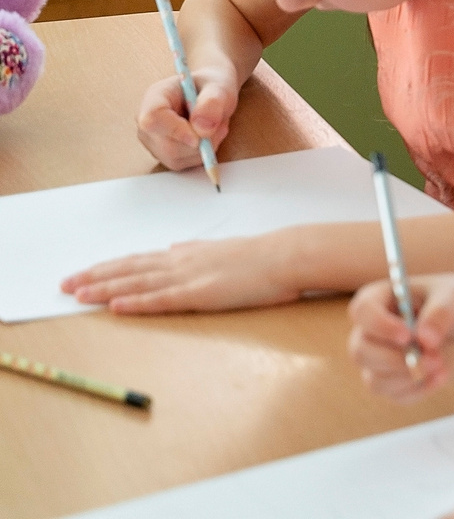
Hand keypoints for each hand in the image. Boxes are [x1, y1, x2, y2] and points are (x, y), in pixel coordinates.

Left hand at [63, 234, 300, 314]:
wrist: (286, 256)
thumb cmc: (262, 256)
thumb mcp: (223, 250)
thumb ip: (196, 252)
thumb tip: (174, 250)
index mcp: (186, 254)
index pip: (136, 261)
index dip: (106, 268)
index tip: (82, 274)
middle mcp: (180, 262)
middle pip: (128, 270)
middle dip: (93, 277)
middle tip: (64, 284)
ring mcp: (189, 277)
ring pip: (137, 283)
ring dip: (105, 289)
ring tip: (77, 294)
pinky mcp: (201, 294)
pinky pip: (161, 300)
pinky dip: (136, 303)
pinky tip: (116, 306)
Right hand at [136, 65, 236, 173]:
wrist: (210, 93)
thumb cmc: (211, 86)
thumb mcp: (219, 87)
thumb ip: (212, 102)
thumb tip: (203, 129)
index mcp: (154, 98)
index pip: (152, 120)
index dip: (175, 131)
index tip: (199, 136)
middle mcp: (147, 123)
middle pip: (167, 145)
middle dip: (200, 141)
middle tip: (220, 124)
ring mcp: (153, 142)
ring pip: (177, 158)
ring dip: (205, 147)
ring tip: (215, 126)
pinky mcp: (165, 155)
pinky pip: (184, 164)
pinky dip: (203, 154)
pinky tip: (208, 137)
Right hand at [347, 272, 453, 400]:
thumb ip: (441, 314)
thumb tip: (424, 338)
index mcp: (382, 298)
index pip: (362, 310)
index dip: (379, 325)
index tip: (407, 335)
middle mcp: (373, 330)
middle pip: (361, 350)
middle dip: (396, 359)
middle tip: (432, 358)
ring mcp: (379, 359)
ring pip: (375, 379)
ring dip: (409, 377)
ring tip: (442, 366)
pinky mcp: (393, 382)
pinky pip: (395, 394)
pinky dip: (418, 390)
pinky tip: (441, 377)